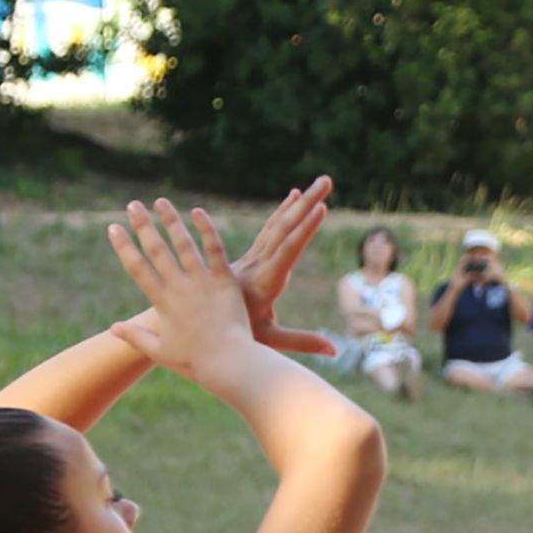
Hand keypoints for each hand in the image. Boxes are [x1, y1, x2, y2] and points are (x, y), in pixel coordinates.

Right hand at [105, 199, 260, 378]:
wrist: (230, 364)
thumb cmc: (196, 362)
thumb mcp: (160, 352)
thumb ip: (136, 337)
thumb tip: (112, 329)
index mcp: (162, 303)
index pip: (137, 268)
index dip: (124, 247)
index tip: (113, 228)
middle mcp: (179, 288)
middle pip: (156, 250)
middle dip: (142, 225)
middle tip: (132, 205)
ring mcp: (202, 282)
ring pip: (183, 244)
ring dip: (170, 220)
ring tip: (160, 201)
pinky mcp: (225, 281)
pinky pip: (215, 249)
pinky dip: (206, 229)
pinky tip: (197, 212)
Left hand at [226, 177, 336, 355]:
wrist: (197, 329)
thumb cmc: (234, 338)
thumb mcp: (270, 339)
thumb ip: (302, 341)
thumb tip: (335, 352)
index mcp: (264, 280)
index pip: (288, 249)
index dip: (305, 229)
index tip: (321, 208)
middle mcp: (258, 264)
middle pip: (286, 227)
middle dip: (308, 203)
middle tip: (327, 180)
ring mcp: (254, 259)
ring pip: (279, 224)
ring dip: (299, 202)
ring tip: (317, 183)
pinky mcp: (252, 259)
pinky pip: (270, 230)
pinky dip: (282, 212)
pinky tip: (292, 196)